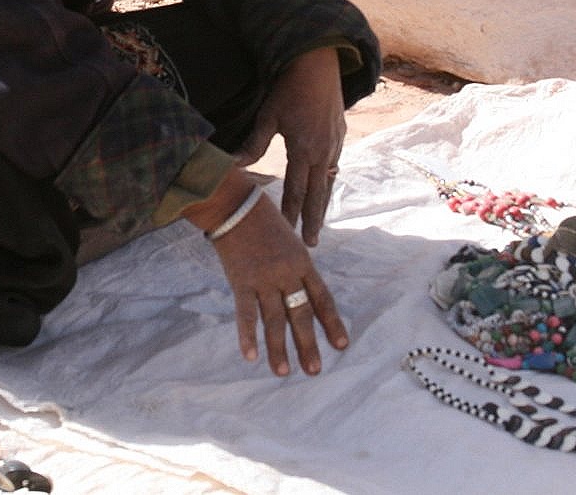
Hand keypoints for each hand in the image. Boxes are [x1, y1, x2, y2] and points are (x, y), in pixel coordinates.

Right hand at [205, 186, 350, 375]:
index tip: (341, 345)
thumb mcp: (289, 237)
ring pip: (275, 320)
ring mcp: (264, 279)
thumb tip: (300, 285)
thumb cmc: (262, 217)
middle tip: (315, 371)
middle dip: (308, 344)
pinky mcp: (241, 281)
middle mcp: (287, 274)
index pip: (322, 298)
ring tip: (283, 372)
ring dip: (279, 348)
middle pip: (301, 314)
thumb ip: (295, 263)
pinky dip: (248, 336)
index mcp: (302, 262)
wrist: (234, 203)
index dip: (332, 322)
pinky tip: (251, 356)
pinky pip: (246, 314)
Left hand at [234, 46, 345, 245]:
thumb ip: (254, 144)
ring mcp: (334, 144)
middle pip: (317, 194)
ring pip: (328, 182)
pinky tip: (325, 188)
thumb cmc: (288, 88)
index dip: (292, 214)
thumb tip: (235, 165)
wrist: (318, 64)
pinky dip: (329, 181)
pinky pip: (334, 165)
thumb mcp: (268, 116)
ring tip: (318, 223)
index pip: (296, 191)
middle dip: (312, 220)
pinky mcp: (340, 134)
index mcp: (303, 150)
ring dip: (322, 204)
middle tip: (309, 243)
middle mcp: (322, 151)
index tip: (288, 232)